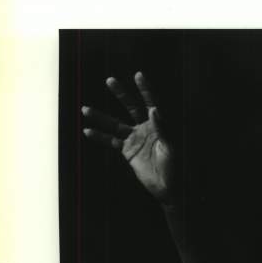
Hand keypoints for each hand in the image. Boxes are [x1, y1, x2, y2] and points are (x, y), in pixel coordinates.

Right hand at [81, 71, 175, 204]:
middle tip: (110, 80)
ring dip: (101, 117)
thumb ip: (162, 128)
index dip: (145, 90)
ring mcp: (135, 139)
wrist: (169, 187)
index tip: (138, 75)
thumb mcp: (171, 147)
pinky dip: (100, 137)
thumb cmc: (176, 167)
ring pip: (115, 124)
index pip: (152, 103)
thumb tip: (154, 109)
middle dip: (122, 94)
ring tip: (85, 109)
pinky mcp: (127, 151)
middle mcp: (146, 129)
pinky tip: (87, 131)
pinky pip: (111, 141)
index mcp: (160, 125)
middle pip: (132, 107)